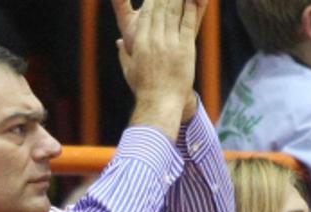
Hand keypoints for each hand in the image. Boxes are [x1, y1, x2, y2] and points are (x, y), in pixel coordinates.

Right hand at [114, 0, 206, 136]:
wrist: (160, 103)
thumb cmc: (144, 90)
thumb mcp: (129, 71)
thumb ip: (124, 54)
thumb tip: (119, 42)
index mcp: (141, 43)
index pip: (146, 15)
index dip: (151, 1)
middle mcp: (155, 40)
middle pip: (161, 10)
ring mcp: (171, 44)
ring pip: (174, 13)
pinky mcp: (185, 49)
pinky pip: (187, 25)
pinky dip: (190, 11)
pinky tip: (191, 2)